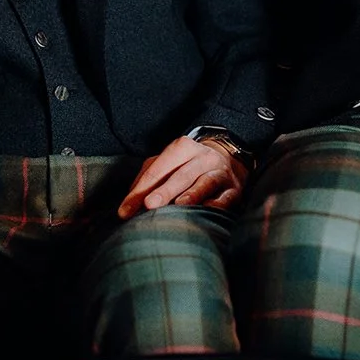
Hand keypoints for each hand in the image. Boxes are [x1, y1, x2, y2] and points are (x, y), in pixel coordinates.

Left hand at [116, 136, 247, 219]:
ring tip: (180, 205)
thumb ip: (146, 182)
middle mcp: (203, 158)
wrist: (228, 159)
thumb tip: (127, 208)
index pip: (158, 168)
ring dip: (193, 194)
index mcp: (182, 148)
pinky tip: (208, 210)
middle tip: (149, 204)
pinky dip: (218, 204)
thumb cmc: (187, 166)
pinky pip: (227, 197)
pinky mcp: (234, 189)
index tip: (124, 212)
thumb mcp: (167, 165)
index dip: (140, 190)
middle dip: (165, 190)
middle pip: (182, 174)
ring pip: (206, 182)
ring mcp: (220, 172)